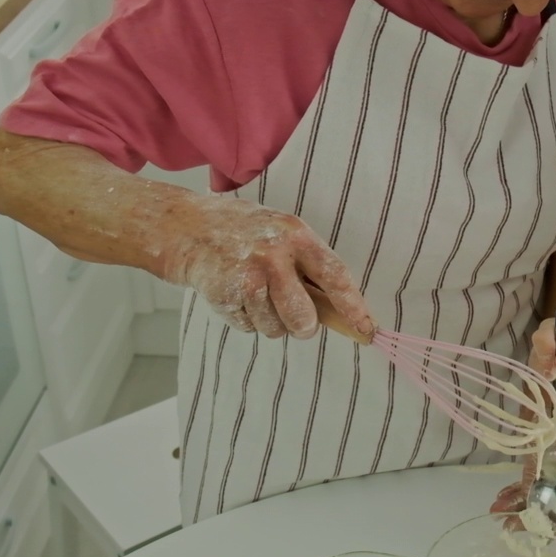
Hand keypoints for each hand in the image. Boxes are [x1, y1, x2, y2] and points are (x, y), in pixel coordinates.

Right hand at [159, 195, 373, 340]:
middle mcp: (274, 255)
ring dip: (270, 322)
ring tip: (257, 295)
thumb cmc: (246, 235)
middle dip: (303, 327)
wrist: (188, 228)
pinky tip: (237, 295)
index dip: (353, 306)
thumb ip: (310, 267)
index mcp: (297, 235)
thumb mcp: (283, 235)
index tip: (366, 328)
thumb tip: (342, 312)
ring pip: (275, 328)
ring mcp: (247, 275)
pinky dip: (246, 319)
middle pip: (304, 318)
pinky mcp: (225, 294)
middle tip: (299, 321)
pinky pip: (249, 327)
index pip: (335, 276)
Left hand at [489, 399, 555, 530]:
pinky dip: (521, 489)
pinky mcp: (553, 460)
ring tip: (497, 511)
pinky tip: (502, 496)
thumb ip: (534, 474)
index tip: (538, 536)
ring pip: (544, 493)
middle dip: (531, 516)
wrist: (549, 385)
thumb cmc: (551, 412)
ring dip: (521, 502)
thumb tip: (524, 503)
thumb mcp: (542, 444)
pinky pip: (538, 481)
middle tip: (507, 525)